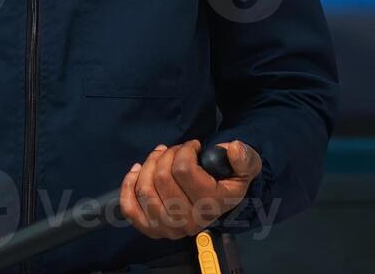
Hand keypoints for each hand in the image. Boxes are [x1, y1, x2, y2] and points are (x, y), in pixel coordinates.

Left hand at [119, 139, 261, 238]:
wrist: (220, 200)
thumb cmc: (227, 179)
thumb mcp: (245, 167)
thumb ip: (244, 158)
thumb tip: (232, 148)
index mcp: (211, 205)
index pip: (183, 170)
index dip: (184, 150)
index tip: (192, 145)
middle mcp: (189, 221)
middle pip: (162, 177)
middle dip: (166, 154)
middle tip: (174, 150)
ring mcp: (168, 228)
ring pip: (145, 189)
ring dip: (148, 165)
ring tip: (159, 156)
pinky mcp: (151, 229)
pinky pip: (130, 209)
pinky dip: (128, 186)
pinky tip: (137, 170)